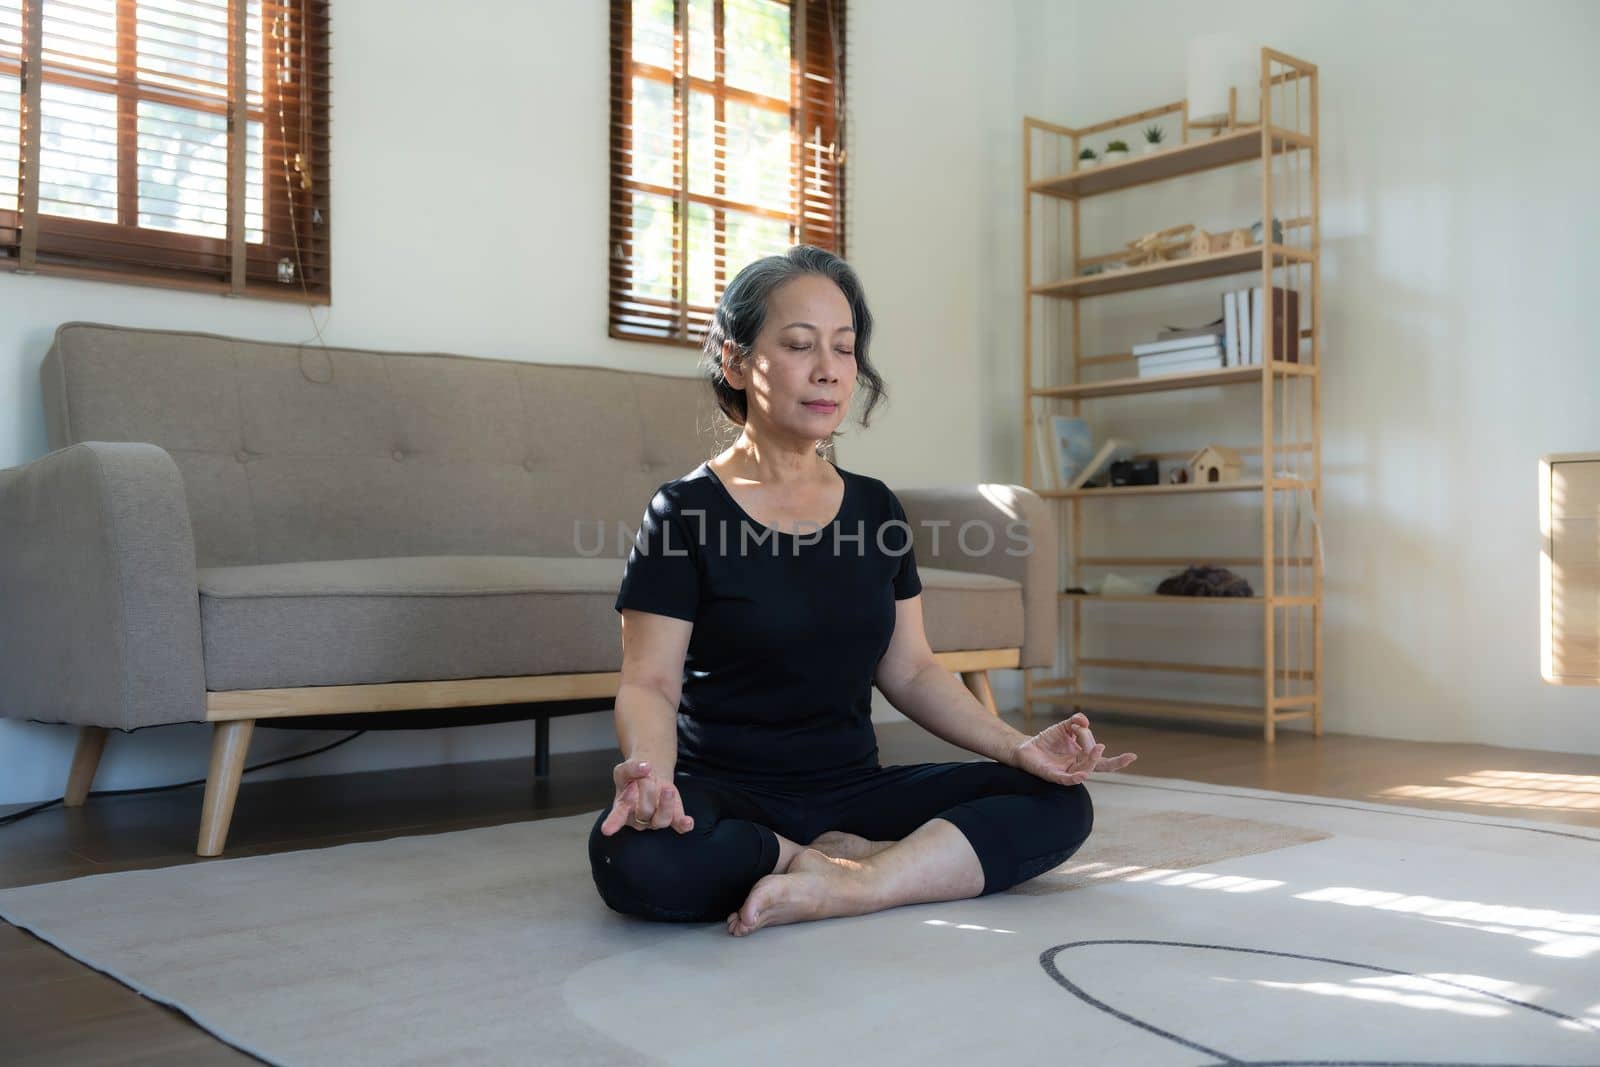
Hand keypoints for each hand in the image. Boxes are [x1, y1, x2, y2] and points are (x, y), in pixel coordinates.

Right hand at [599, 757, 694, 835]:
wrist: (649, 775)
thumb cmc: (633, 777)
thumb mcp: (625, 768)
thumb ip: (632, 767)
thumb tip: (645, 766)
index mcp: (622, 808)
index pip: (617, 817)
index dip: (613, 824)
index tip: (607, 830)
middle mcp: (638, 818)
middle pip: (644, 811)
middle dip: (647, 791)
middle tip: (648, 778)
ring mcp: (655, 820)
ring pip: (661, 820)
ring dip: (666, 805)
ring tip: (668, 789)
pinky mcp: (672, 817)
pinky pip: (678, 825)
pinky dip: (683, 824)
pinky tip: (688, 822)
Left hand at [1009, 713, 1136, 787]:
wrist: (1025, 748)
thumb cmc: (1047, 740)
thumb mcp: (1064, 727)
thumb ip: (1076, 721)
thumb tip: (1085, 721)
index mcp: (1083, 758)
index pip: (1103, 760)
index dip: (1118, 761)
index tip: (1133, 756)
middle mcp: (1077, 767)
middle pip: (1094, 765)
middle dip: (1099, 755)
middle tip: (1100, 745)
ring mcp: (1065, 772)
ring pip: (1083, 771)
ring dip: (1090, 762)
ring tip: (1095, 749)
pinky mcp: (1052, 775)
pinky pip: (1065, 780)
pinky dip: (1074, 778)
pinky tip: (1082, 775)